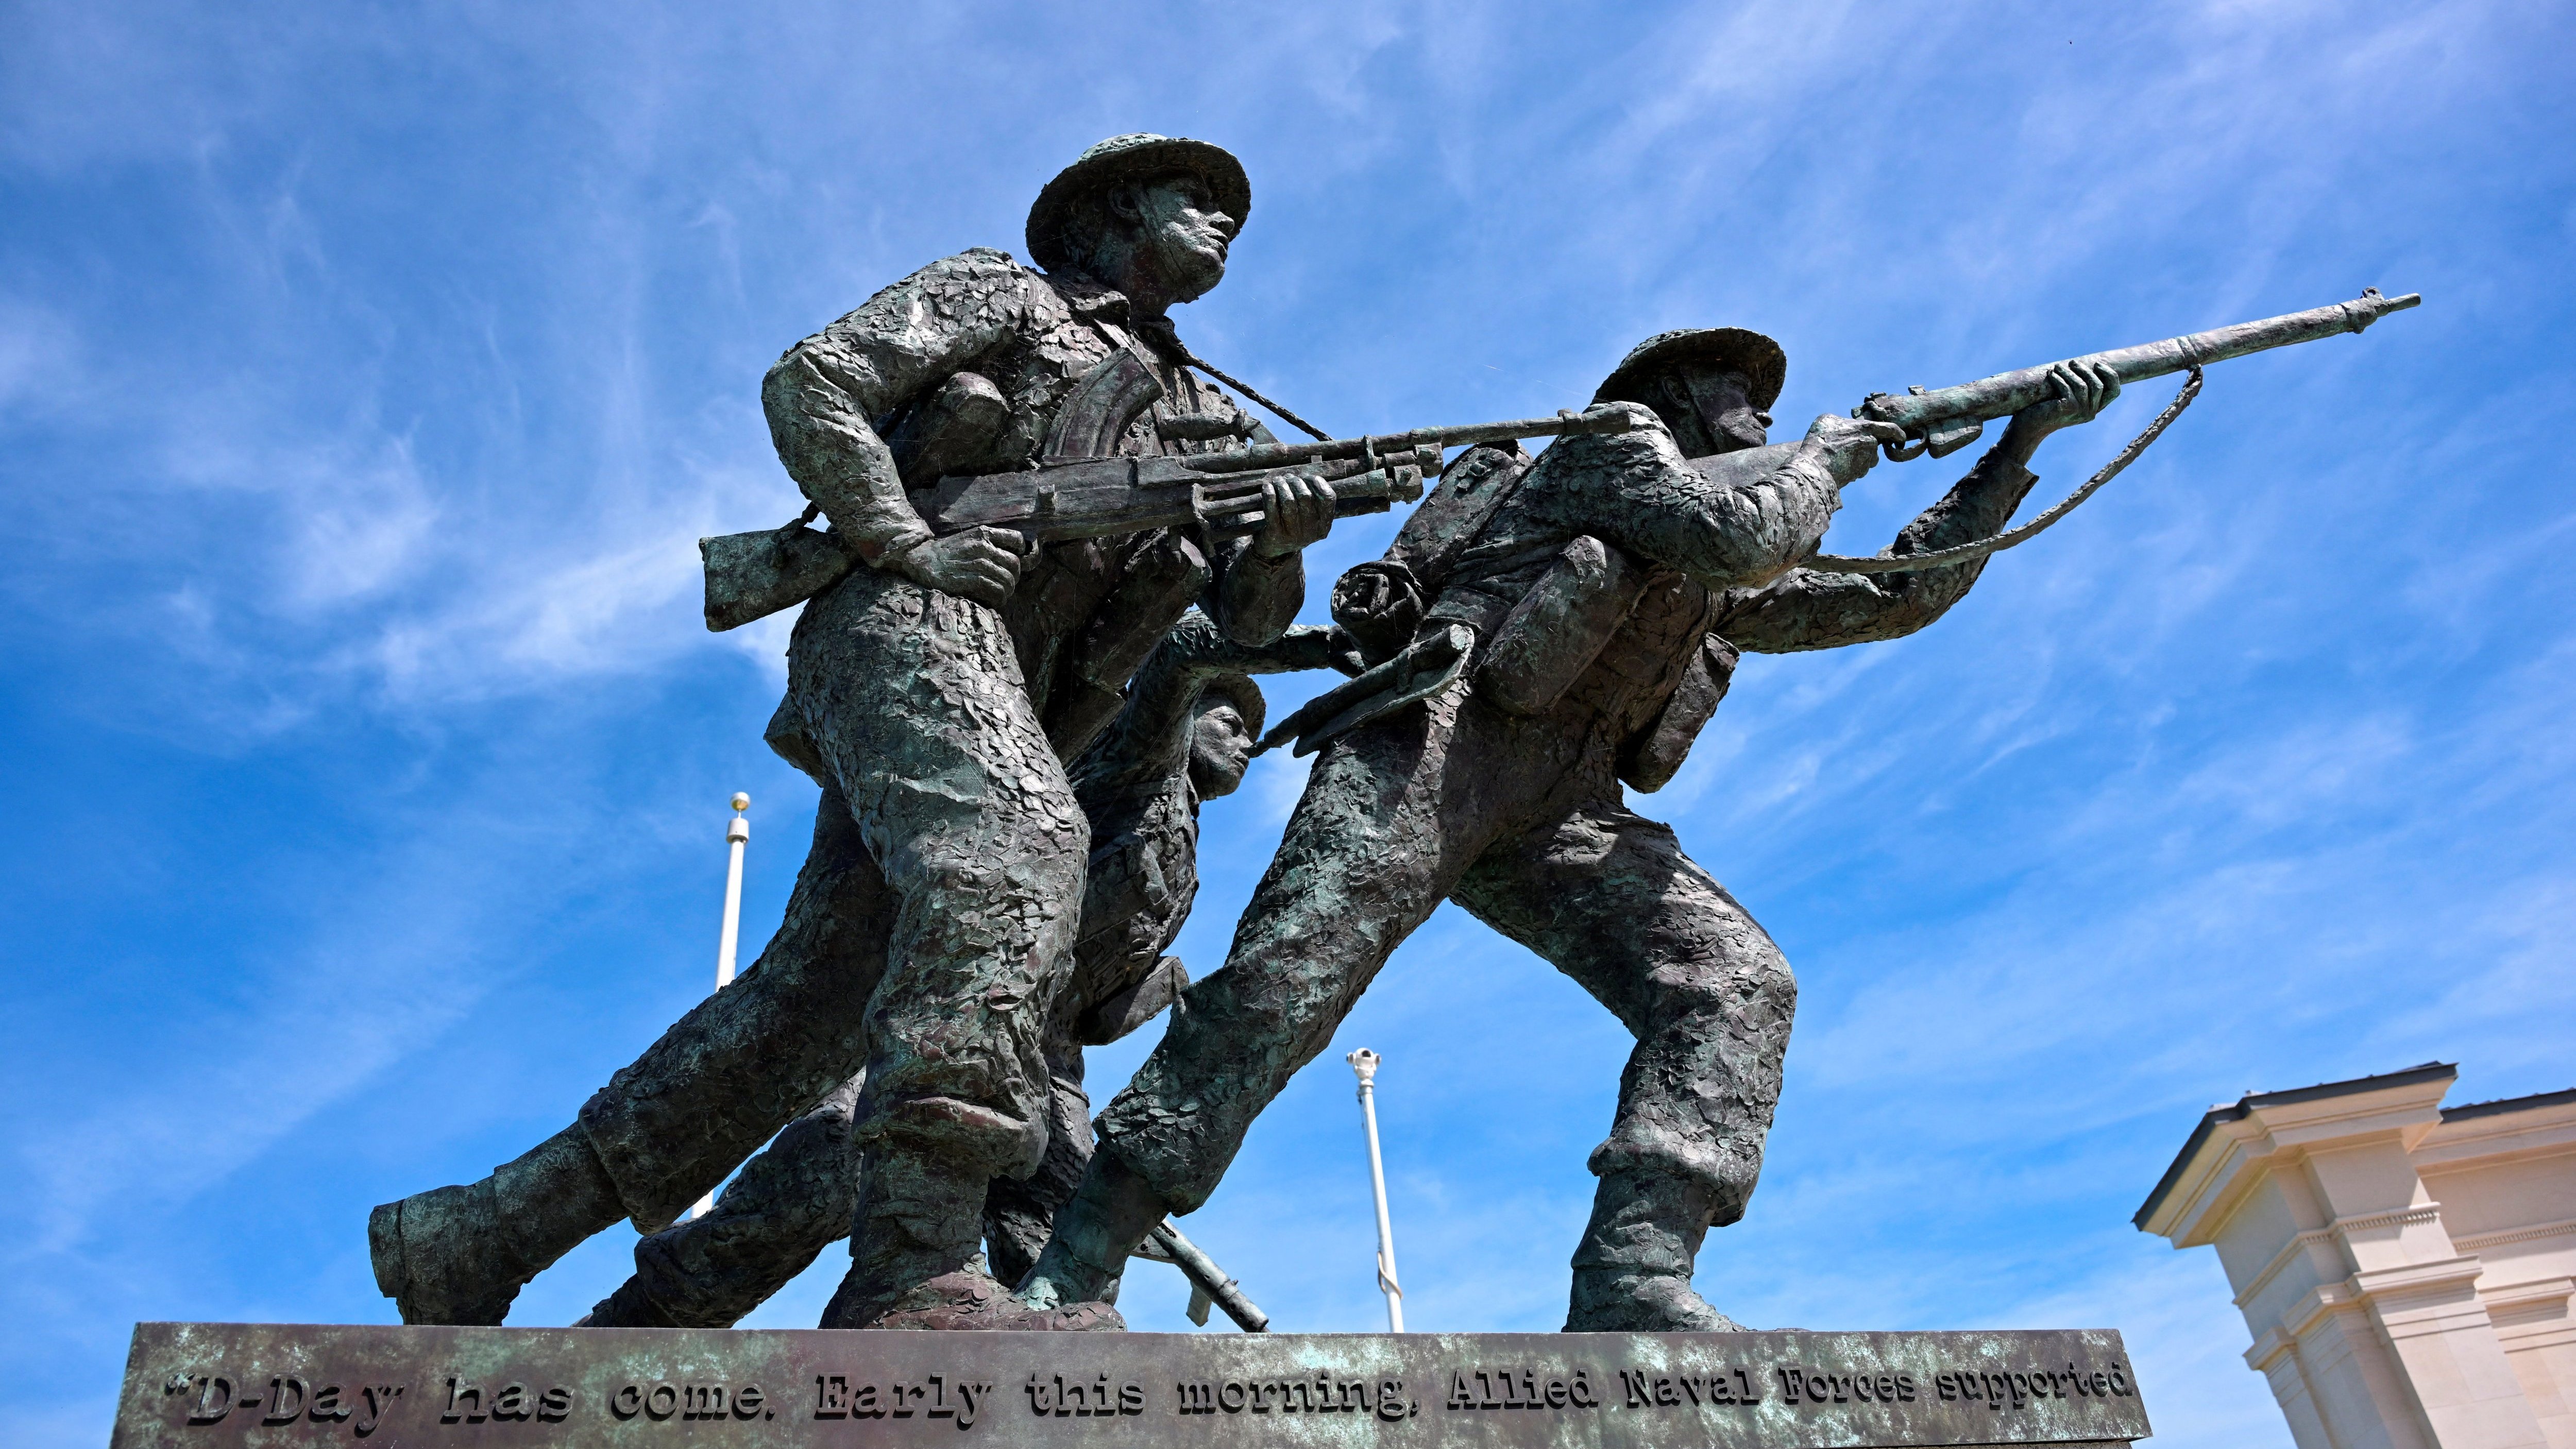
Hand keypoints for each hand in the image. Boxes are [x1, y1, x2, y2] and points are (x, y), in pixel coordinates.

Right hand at [884, 526, 1023, 606]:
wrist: (920, 560)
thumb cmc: (947, 553)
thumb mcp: (968, 539)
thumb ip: (989, 544)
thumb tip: (1014, 558)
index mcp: (983, 533)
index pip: (1016, 539)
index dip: (1020, 552)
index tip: (1013, 561)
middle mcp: (982, 546)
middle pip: (1014, 564)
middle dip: (1014, 577)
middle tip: (1007, 584)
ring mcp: (976, 563)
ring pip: (1007, 580)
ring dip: (1007, 591)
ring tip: (1000, 594)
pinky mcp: (970, 580)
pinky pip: (996, 592)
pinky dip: (998, 599)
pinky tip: (993, 600)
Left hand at [1251, 472, 1335, 558]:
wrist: (1275, 550)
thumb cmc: (1294, 525)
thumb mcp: (1309, 517)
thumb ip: (1313, 499)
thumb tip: (1304, 475)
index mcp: (1324, 526)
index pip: (1328, 498)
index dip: (1318, 482)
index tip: (1307, 477)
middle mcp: (1311, 532)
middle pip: (1305, 496)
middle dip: (1295, 481)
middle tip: (1287, 478)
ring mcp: (1293, 535)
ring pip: (1289, 500)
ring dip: (1282, 485)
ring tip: (1278, 480)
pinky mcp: (1276, 534)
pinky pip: (1272, 508)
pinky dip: (1269, 494)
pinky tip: (1267, 487)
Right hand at [1802, 413, 1907, 483]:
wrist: (1814, 469)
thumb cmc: (1819, 441)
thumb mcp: (1827, 420)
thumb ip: (1842, 420)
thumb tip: (1844, 425)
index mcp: (1866, 429)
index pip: (1890, 429)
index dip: (1898, 434)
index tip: (1901, 438)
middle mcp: (1870, 446)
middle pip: (1873, 446)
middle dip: (1863, 447)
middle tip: (1846, 448)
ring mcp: (1865, 463)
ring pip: (1867, 460)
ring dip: (1857, 458)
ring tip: (1838, 456)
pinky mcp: (1857, 475)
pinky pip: (1858, 470)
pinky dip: (1850, 468)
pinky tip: (1836, 466)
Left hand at [2008, 360, 2121, 437]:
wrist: (2029, 427)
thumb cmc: (2046, 409)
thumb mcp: (2067, 398)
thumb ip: (2078, 386)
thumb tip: (2082, 363)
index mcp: (2094, 409)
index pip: (2114, 391)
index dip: (2110, 375)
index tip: (2097, 363)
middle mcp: (2090, 412)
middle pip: (2099, 385)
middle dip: (2086, 370)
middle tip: (2072, 362)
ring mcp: (2080, 412)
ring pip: (2082, 385)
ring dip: (2070, 372)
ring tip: (2057, 367)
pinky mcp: (2067, 409)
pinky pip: (2067, 388)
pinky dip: (2058, 378)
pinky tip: (2050, 374)